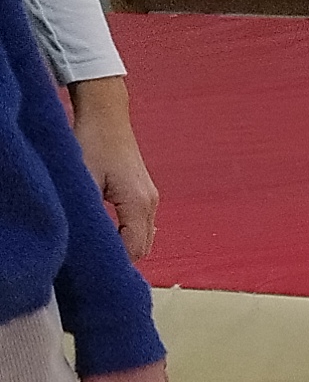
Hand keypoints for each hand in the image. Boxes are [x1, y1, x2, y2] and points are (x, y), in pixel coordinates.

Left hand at [67, 78, 156, 260]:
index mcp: (137, 202)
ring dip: (126, 245)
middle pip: (143, 247)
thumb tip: (85, 244)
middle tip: (96, 262)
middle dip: (122, 257)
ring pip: (144, 236)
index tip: (96, 266)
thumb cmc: (93, 141)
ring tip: (101, 248)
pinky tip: (110, 232)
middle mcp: (150, 202)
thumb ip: (89, 216)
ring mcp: (151, 197)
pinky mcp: (144, 192)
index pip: (135, 249)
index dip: (117, 263)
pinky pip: (141, 224)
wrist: (106, 115)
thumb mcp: (84, 181)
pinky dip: (128, 233)